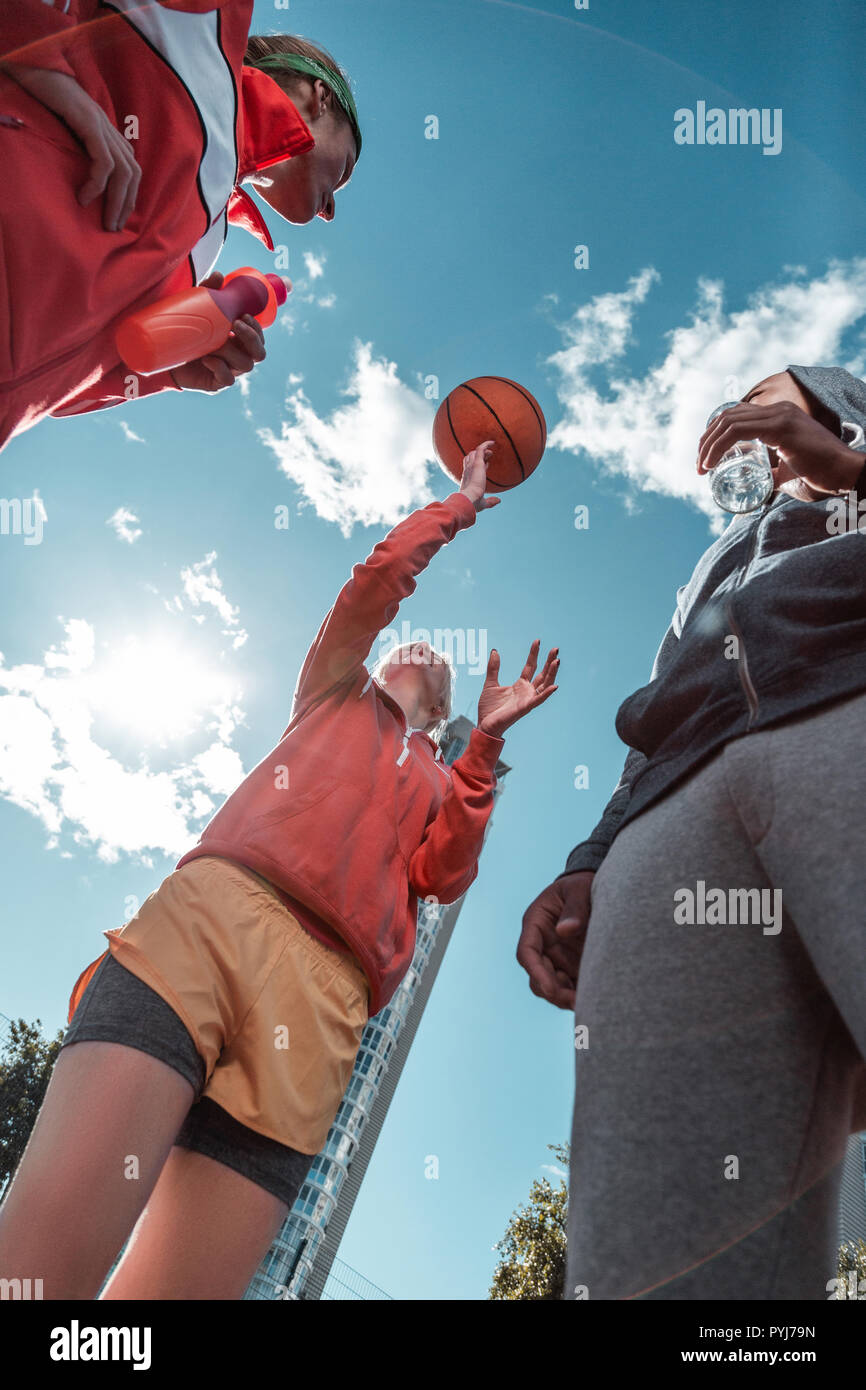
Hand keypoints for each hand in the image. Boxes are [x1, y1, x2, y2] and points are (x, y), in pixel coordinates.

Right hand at [1, 64, 139, 230]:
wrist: (40, 71)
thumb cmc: (50, 102)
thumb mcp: (70, 132)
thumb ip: (82, 151)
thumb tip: (81, 180)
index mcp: (110, 134)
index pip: (132, 171)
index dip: (129, 198)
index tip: (118, 220)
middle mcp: (111, 132)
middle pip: (133, 175)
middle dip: (126, 205)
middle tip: (113, 228)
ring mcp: (103, 127)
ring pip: (123, 172)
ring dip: (116, 201)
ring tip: (105, 222)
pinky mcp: (90, 125)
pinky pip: (103, 162)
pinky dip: (97, 183)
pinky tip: (84, 197)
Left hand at [169, 275, 266, 390]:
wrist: (165, 355)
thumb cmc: (187, 330)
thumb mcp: (197, 308)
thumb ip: (209, 292)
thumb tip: (219, 276)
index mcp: (239, 341)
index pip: (259, 338)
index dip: (257, 328)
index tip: (243, 315)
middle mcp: (237, 356)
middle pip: (259, 353)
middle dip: (251, 338)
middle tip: (234, 324)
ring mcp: (229, 370)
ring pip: (245, 365)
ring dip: (232, 351)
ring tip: (215, 342)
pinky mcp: (216, 383)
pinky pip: (227, 379)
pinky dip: (220, 368)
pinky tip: (207, 359)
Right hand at [458, 440, 501, 512]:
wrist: (470, 498)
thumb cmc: (474, 503)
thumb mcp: (483, 503)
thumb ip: (490, 502)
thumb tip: (499, 500)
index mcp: (467, 479)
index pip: (471, 468)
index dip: (479, 465)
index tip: (486, 465)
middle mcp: (468, 471)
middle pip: (471, 458)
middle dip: (479, 456)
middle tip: (489, 456)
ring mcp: (472, 466)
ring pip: (475, 453)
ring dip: (483, 450)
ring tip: (492, 451)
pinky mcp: (477, 462)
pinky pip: (481, 449)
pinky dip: (486, 444)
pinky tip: (493, 442)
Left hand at [477, 639, 558, 736]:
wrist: (485, 725)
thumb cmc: (489, 708)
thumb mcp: (490, 683)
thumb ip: (494, 668)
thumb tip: (495, 651)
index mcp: (520, 685)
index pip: (531, 666)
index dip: (534, 654)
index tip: (537, 641)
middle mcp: (527, 691)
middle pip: (542, 674)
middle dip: (549, 661)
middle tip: (555, 649)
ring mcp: (528, 699)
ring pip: (544, 684)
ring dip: (552, 674)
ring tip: (557, 661)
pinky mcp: (525, 708)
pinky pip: (538, 700)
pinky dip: (547, 694)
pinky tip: (555, 686)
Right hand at [517, 872, 594, 1009]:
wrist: (593, 889)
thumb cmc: (582, 885)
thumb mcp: (579, 889)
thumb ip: (574, 908)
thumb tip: (565, 930)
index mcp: (535, 923)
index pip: (526, 952)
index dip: (536, 973)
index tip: (550, 988)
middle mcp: (542, 945)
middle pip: (536, 977)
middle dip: (553, 992)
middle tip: (576, 1001)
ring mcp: (556, 957)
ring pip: (551, 987)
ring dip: (564, 998)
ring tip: (586, 1003)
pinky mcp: (571, 966)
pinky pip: (569, 987)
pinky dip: (577, 996)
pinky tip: (593, 998)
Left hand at [697, 400, 863, 496]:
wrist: (845, 474)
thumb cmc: (821, 477)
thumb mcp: (787, 474)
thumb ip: (772, 475)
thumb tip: (759, 487)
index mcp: (780, 416)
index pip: (736, 415)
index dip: (714, 434)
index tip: (705, 458)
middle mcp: (779, 409)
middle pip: (727, 415)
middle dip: (706, 440)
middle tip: (699, 465)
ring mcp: (780, 415)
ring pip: (728, 421)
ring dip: (708, 444)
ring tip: (702, 466)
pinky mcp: (781, 427)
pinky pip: (738, 430)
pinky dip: (719, 446)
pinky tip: (712, 463)